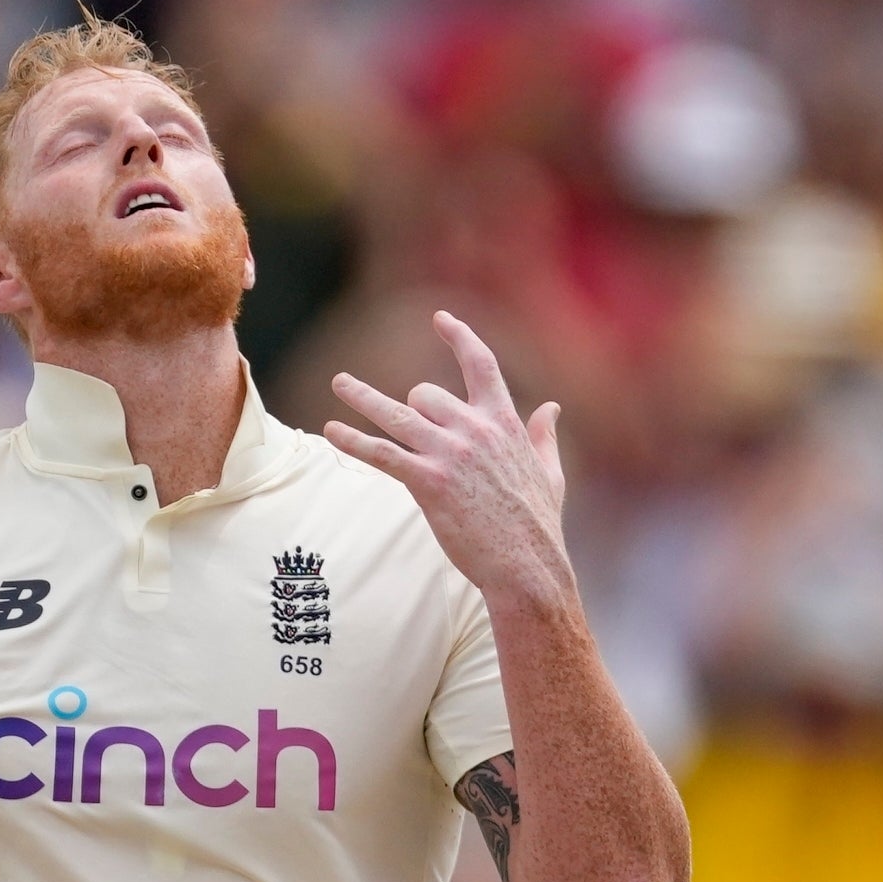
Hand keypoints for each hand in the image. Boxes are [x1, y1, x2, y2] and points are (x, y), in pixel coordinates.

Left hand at [326, 312, 574, 612]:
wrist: (526, 563)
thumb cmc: (537, 524)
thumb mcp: (551, 472)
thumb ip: (544, 436)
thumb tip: (551, 408)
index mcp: (504, 422)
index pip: (481, 364)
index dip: (459, 337)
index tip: (440, 318)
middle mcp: (475, 429)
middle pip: (425, 394)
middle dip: (411, 406)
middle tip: (404, 425)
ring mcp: (450, 454)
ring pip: (396, 414)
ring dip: (362, 397)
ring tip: (339, 382)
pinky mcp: (428, 481)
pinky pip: (380, 453)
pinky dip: (353, 440)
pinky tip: (331, 430)